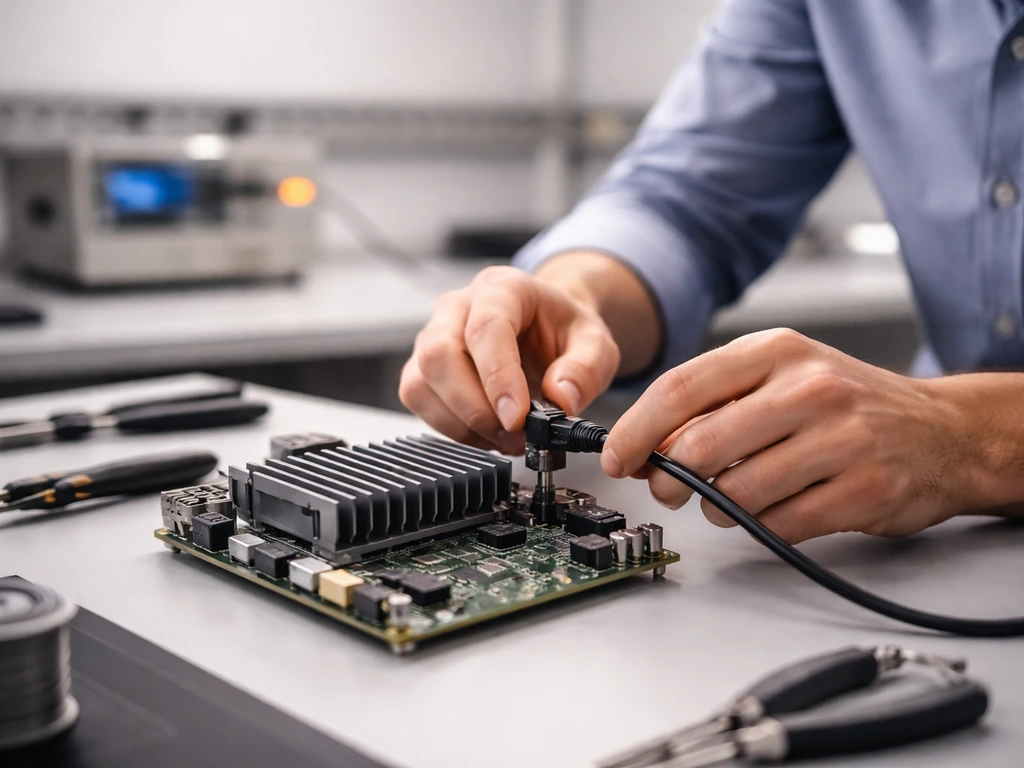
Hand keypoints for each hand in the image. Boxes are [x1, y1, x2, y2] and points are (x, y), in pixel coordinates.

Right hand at [399, 265, 620, 453]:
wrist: (546, 330)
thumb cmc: (563, 331)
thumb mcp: (596, 344)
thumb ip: (586, 369)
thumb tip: (561, 399)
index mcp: (502, 288)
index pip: (486, 327)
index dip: (497, 376)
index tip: (516, 417)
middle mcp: (458, 307)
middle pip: (439, 355)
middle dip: (475, 408)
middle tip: (514, 435)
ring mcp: (433, 336)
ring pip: (420, 382)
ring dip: (461, 423)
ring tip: (506, 437)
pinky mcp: (424, 368)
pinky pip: (419, 400)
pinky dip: (451, 427)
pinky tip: (485, 433)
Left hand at [602, 329, 976, 542]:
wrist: (945, 431)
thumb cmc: (847, 402)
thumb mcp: (782, 376)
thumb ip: (715, 402)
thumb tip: (643, 444)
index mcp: (777, 351)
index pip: (681, 388)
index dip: (636, 429)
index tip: (616, 457)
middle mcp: (808, 389)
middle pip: (699, 445)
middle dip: (667, 478)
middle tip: (666, 488)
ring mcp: (840, 440)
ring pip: (736, 492)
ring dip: (716, 507)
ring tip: (730, 497)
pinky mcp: (863, 491)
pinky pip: (778, 524)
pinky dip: (760, 527)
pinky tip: (771, 511)